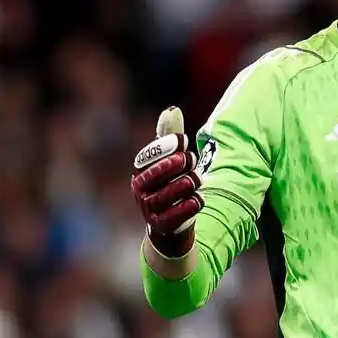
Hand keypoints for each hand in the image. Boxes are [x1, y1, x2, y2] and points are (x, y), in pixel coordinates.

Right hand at [131, 106, 203, 257]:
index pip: (149, 157)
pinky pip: (174, 216)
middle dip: (176, 164)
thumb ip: (170, 138)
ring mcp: (149, 210)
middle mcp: (140, 191)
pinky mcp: (162, 226)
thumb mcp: (170, 162)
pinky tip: (199, 198)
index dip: (166, 146)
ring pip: (166, 195)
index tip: (184, 140)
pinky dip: (189, 206)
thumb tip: (172, 110)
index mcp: (139, 172)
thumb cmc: (170, 186)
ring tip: (198, 177)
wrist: (170, 227)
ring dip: (185, 183)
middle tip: (191, 159)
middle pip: (155, 176)